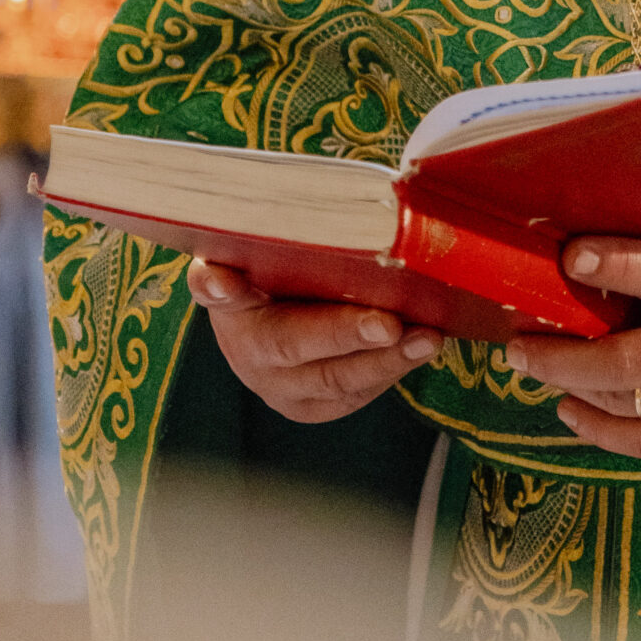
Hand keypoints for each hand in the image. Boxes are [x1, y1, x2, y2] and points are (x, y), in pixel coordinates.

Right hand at [188, 260, 442, 424]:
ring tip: (426, 339)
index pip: (213, 285)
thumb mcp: (273, 243)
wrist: (277, 316)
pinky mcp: (309, 407)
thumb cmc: (283, 265)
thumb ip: (271, 234)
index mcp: (228, 296)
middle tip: (389, 324)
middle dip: (345, 335)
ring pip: (331, 380)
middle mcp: (244, 348)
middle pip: (291, 343)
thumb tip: (260, 239)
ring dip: (384, 361)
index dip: (219, 286)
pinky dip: (390, 372)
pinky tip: (419, 350)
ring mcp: (276, 386)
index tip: (225, 283)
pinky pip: (352, 395)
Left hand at [506, 237, 640, 462]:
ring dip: (569, 382)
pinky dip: (596, 427)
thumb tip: (632, 209)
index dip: (614, 264)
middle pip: (621, 360)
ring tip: (532, 362)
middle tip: (515, 339)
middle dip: (559, 352)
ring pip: (621, 399)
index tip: (568, 254)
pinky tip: (568, 408)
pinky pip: (639, 441)